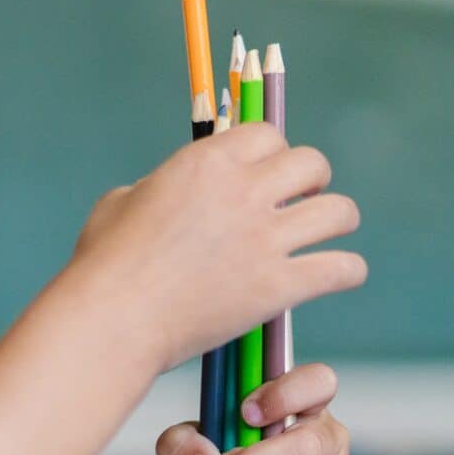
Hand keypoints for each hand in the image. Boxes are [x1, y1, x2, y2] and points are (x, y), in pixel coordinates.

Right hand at [66, 125, 364, 372]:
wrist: (114, 319)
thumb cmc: (105, 263)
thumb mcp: (123, 201)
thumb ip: (159, 187)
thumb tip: (169, 192)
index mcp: (207, 162)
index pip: (268, 135)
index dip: (273, 153)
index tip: (270, 174)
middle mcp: (243, 192)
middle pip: (312, 163)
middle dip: (312, 180)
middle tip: (301, 203)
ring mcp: (264, 240)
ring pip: (340, 212)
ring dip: (339, 220)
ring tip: (329, 235)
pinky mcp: (277, 287)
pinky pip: (341, 268)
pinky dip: (348, 270)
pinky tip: (342, 274)